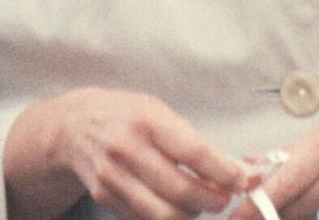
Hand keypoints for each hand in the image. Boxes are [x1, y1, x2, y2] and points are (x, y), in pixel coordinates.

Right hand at [4, 86, 247, 219]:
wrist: (73, 124)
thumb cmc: (124, 113)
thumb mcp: (156, 110)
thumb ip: (188, 140)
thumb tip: (230, 169)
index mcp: (147, 119)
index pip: (195, 153)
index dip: (226, 172)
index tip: (244, 179)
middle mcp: (128, 149)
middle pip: (183, 193)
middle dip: (214, 201)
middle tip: (226, 197)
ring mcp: (115, 177)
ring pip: (166, 215)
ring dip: (193, 214)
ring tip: (201, 202)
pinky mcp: (106, 197)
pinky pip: (146, 219)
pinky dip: (167, 217)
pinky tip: (175, 205)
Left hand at [229, 93, 318, 219]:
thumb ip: (296, 147)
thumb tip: (256, 160)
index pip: (285, 179)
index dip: (257, 201)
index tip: (235, 213)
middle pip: (296, 207)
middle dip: (269, 215)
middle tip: (244, 217)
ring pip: (316, 219)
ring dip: (293, 217)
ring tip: (277, 212)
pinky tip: (315, 210)